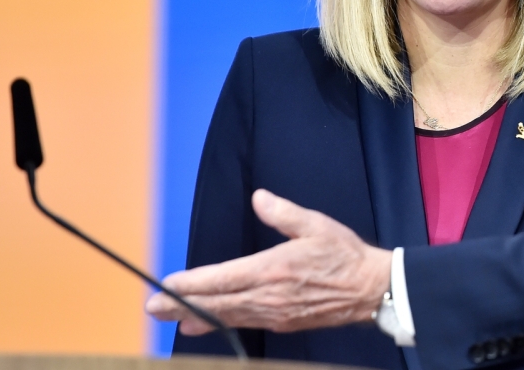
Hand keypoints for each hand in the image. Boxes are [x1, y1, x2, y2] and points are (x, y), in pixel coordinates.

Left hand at [145, 189, 392, 333]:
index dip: (192, 284)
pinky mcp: (282, 322)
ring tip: (171, 317)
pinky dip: (220, 323)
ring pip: (227, 316)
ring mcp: (274, 313)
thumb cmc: (344, 254)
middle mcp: (268, 295)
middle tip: (152, 308)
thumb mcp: (316, 226)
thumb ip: (284, 213)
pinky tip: (205, 324)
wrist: (371, 289)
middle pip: (216, 303)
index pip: (222, 278)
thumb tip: (259, 198)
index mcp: (273, 268)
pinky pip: (244, 322)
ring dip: (196, 317)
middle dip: (181, 306)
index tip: (167, 285)